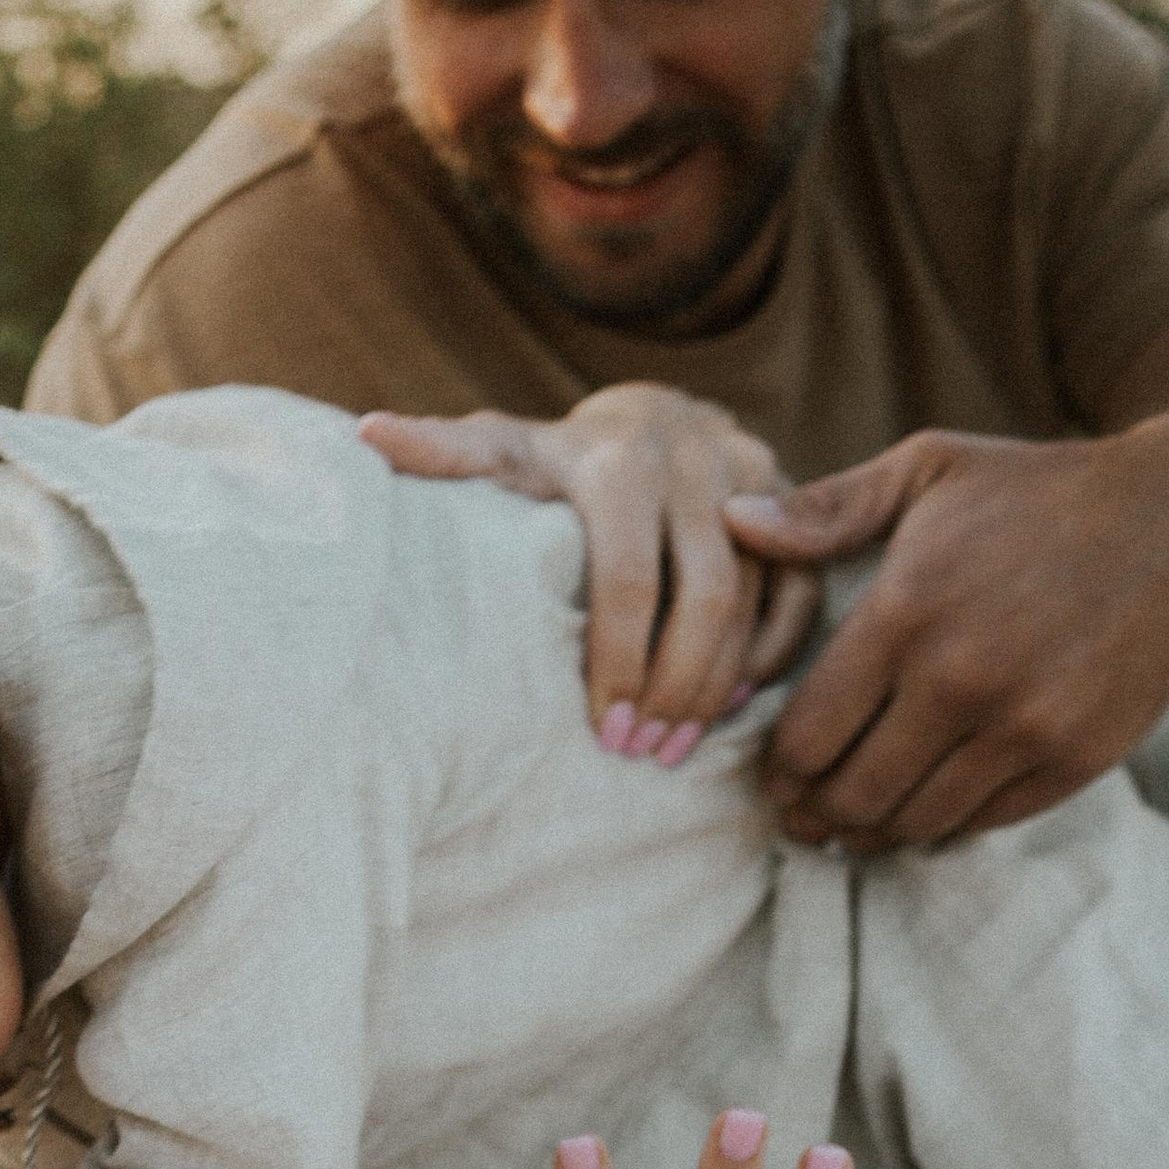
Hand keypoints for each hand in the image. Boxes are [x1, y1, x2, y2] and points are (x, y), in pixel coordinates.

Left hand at [362, 386, 820, 752]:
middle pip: (706, 596)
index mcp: (619, 457)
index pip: (631, 576)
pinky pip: (801, 592)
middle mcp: (697, 459)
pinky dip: (772, 654)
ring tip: (680, 746)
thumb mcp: (501, 447)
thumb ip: (445, 451)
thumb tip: (367, 435)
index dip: (619, 660)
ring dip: (720, 684)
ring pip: (756, 600)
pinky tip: (736, 704)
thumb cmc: (558, 457)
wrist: (651, 414)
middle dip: (675, 686)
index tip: (602, 729)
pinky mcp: (795, 501)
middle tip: (643, 753)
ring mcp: (754, 479)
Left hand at [725, 417, 1168, 847]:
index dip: (780, 768)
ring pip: (913, 819)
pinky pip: (983, 821)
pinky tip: (923, 814)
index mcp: (907, 613)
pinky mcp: (1074, 759)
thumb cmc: (1039, 491)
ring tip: (854, 828)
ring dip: (873, 833)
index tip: (775, 775)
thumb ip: (829, 508)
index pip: (809, 733)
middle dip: (815, 813)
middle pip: (852, 791)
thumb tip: (732, 520)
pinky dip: (944, 827)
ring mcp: (1022, 726)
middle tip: (803, 818)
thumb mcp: (930, 470)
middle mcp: (960, 679)